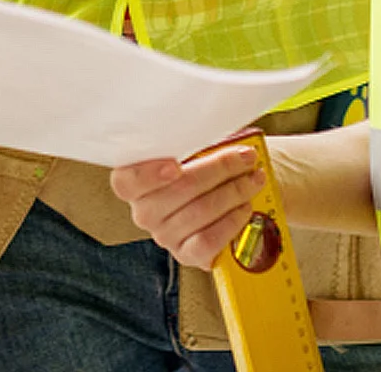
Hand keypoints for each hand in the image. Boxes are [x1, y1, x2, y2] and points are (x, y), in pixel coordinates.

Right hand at [111, 140, 264, 268]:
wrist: (213, 196)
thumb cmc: (195, 166)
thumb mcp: (184, 150)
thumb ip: (186, 142)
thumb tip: (211, 124)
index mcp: (131, 182)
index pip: (126, 181)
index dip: (149, 174)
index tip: (176, 164)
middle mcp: (143, 212)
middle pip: (179, 190)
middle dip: (219, 169)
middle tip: (246, 157)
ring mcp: (164, 236)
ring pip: (200, 211)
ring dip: (234, 191)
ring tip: (254, 178)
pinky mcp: (187, 255)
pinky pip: (209, 240)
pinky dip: (232, 221)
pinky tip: (245, 207)